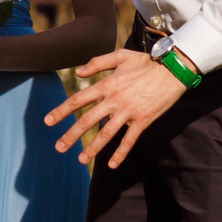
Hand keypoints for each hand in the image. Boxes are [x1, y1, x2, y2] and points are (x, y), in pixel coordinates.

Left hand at [44, 47, 186, 168]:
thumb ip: (97, 63)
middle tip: (58, 147)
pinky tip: (112, 165)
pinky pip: (130, 140)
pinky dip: (120, 153)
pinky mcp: (143, 120)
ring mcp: (129, 112)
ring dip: (92, 148)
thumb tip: (77, 72)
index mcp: (106, 84)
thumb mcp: (120, 56)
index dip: (61, 112)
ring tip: (80, 159)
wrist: (174, 70)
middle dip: (71, 135)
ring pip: (106, 134)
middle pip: (87, 120)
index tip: (47, 122)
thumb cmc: (145, 62)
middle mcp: (114, 100)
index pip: (78, 100)